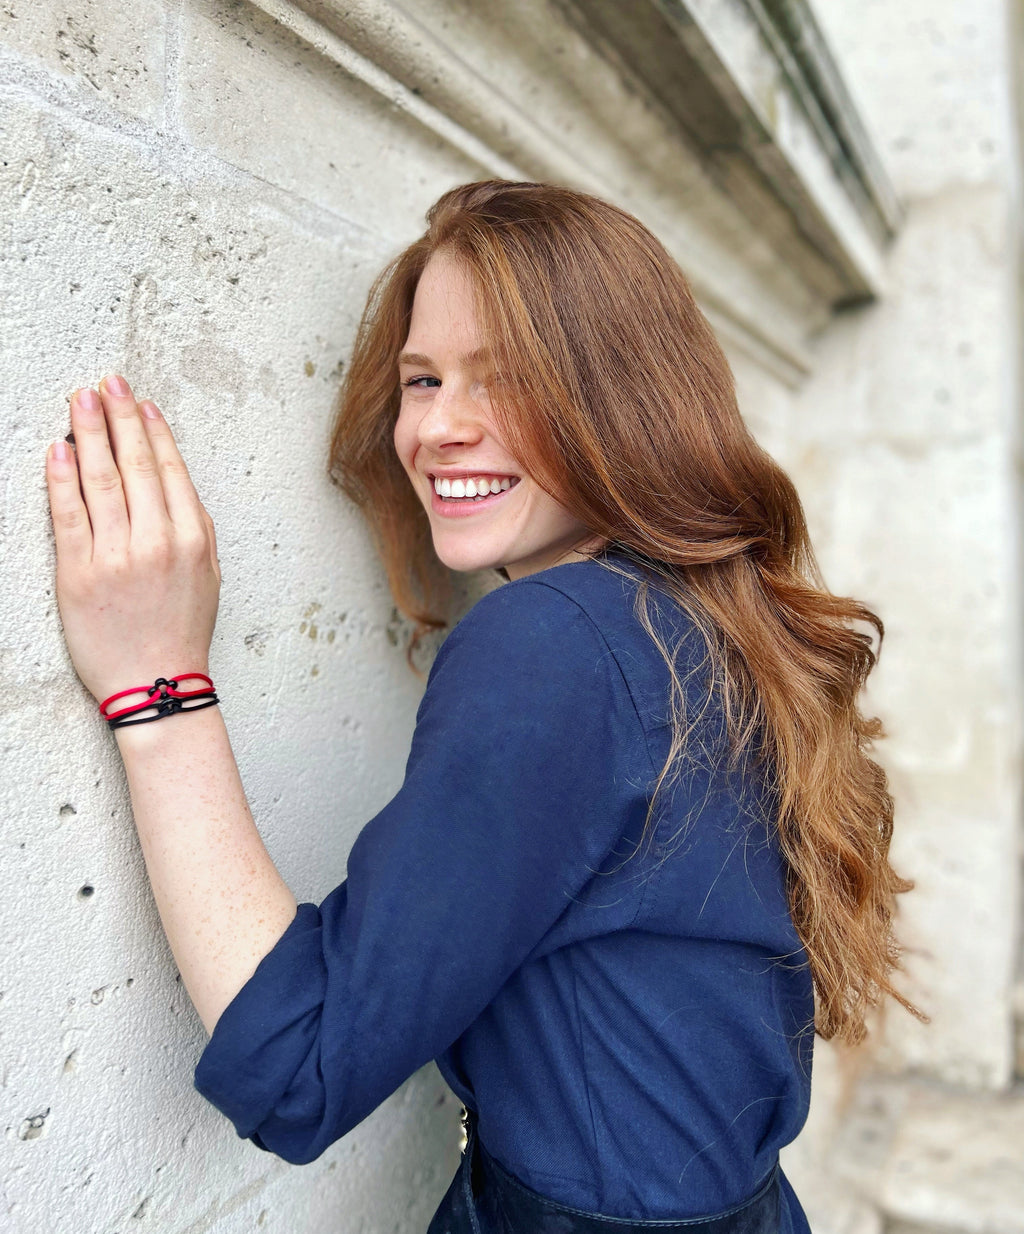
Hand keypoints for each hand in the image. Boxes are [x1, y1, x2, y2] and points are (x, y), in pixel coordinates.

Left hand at [46, 375, 220, 705]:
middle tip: (107, 382)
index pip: (168, 470)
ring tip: (80, 400)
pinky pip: (68, 515)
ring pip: (101, 480)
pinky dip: (62, 478)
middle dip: (119, 417)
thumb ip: (195, 526)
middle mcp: (155, 542)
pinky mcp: (78, 574)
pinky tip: (60, 449)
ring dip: (89, 433)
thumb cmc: (182, 631)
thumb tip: (173, 477)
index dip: (153, 430)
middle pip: (135, 465)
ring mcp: (115, 557)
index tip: (140, 402)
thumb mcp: (210, 576)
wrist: (157, 684)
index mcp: (190, 539)